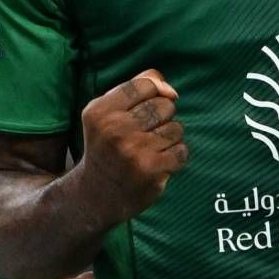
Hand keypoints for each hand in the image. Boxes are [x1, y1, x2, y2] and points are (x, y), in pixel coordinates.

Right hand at [76, 71, 186, 223]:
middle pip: (165, 105)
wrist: (96, 194)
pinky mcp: (151, 169)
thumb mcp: (107, 111)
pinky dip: (175, 157)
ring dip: (169, 139)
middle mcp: (114, 128)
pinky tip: (158, 163)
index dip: (153, 95)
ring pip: (177, 128)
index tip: (142, 110)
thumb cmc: (108, 144)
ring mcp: (134, 150)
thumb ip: (137, 87)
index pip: (146, 84)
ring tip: (149, 150)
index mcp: (100, 111)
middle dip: (162, 118)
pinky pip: (182, 150)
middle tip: (143, 135)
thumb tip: (170, 90)